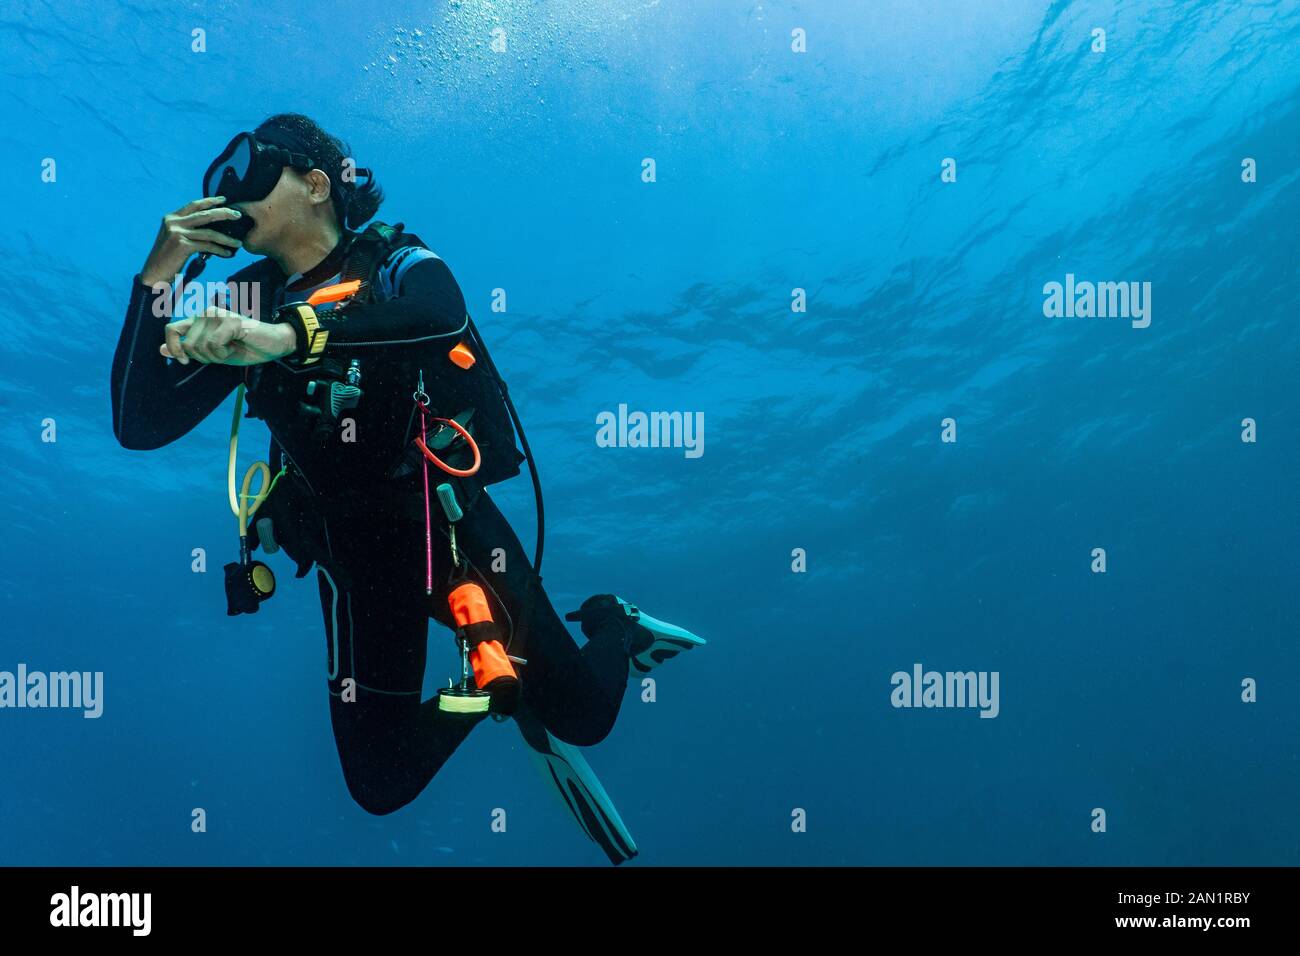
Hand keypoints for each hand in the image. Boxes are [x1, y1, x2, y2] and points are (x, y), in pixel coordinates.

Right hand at [141, 196, 243, 285]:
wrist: (154, 273)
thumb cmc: (168, 258)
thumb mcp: (174, 238)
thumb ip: (187, 229)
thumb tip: (210, 226)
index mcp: (171, 218)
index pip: (194, 205)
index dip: (210, 201)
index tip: (224, 199)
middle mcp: (173, 223)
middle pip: (204, 214)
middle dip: (224, 213)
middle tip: (238, 215)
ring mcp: (178, 233)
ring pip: (209, 232)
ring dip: (226, 238)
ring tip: (238, 242)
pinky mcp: (182, 245)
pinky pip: (207, 246)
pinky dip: (219, 250)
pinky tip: (227, 253)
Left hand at [160, 307, 296, 365]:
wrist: (274, 344)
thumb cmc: (246, 348)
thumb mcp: (213, 354)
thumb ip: (188, 350)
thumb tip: (161, 350)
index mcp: (200, 319)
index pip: (171, 329)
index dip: (174, 348)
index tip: (184, 361)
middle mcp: (205, 313)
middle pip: (188, 344)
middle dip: (204, 358)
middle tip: (222, 355)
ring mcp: (217, 315)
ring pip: (200, 345)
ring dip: (216, 356)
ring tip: (231, 350)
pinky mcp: (229, 320)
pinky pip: (214, 343)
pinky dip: (224, 353)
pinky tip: (235, 347)